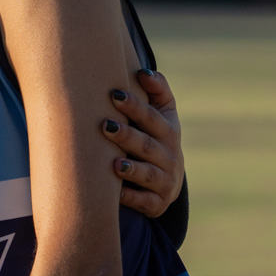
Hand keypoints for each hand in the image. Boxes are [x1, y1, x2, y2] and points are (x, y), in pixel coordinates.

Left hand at [103, 68, 183, 216]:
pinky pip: (145, 202)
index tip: (114, 94)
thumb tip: (143, 71)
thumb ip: (157, 90)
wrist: (166, 182)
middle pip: (148, 146)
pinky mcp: (157, 204)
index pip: (153, 117)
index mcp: (169, 131)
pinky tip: (116, 193)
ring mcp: (165, 182)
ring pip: (148, 175)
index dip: (135, 106)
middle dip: (128, 136)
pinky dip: (131, 198)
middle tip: (105, 126)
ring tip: (114, 163)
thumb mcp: (163, 114)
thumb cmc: (155, 138)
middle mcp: (170, 156)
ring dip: (132, 170)